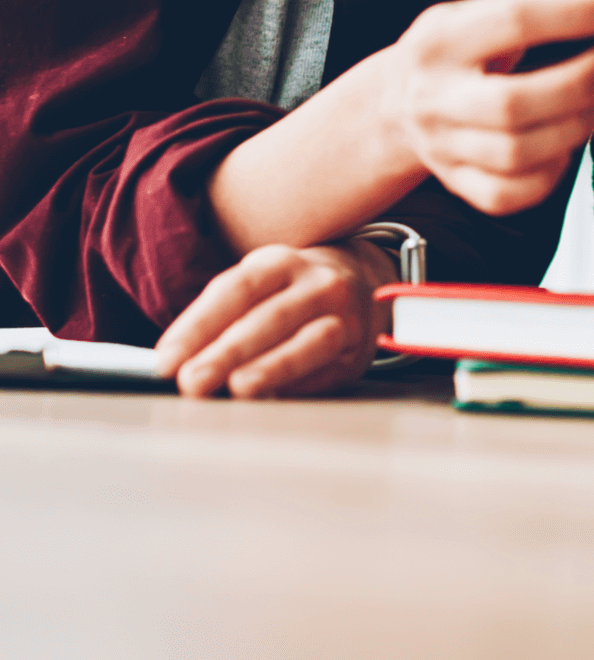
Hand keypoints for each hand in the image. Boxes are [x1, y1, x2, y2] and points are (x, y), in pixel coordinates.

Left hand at [154, 239, 393, 398]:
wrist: (361, 279)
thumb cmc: (290, 290)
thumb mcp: (259, 284)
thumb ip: (221, 317)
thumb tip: (176, 362)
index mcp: (280, 262)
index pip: (236, 290)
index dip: (199, 325)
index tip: (166, 360)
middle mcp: (317, 282)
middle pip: (270, 317)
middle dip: (228, 351)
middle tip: (193, 381)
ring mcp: (345, 314)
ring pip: (311, 340)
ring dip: (273, 365)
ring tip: (239, 387)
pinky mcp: (359, 349)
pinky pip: (330, 367)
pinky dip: (299, 384)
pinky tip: (274, 398)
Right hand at [384, 0, 593, 215]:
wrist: (393, 104)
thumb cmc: (450, 52)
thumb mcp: (476, 15)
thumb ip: (534, 4)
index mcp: (441, 41)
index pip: (515, 22)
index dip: (576, 16)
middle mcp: (435, 97)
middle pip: (513, 102)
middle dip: (577, 85)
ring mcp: (441, 146)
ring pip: (516, 153)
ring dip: (574, 129)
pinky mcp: (455, 183)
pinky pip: (508, 194)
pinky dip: (549, 175)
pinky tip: (566, 145)